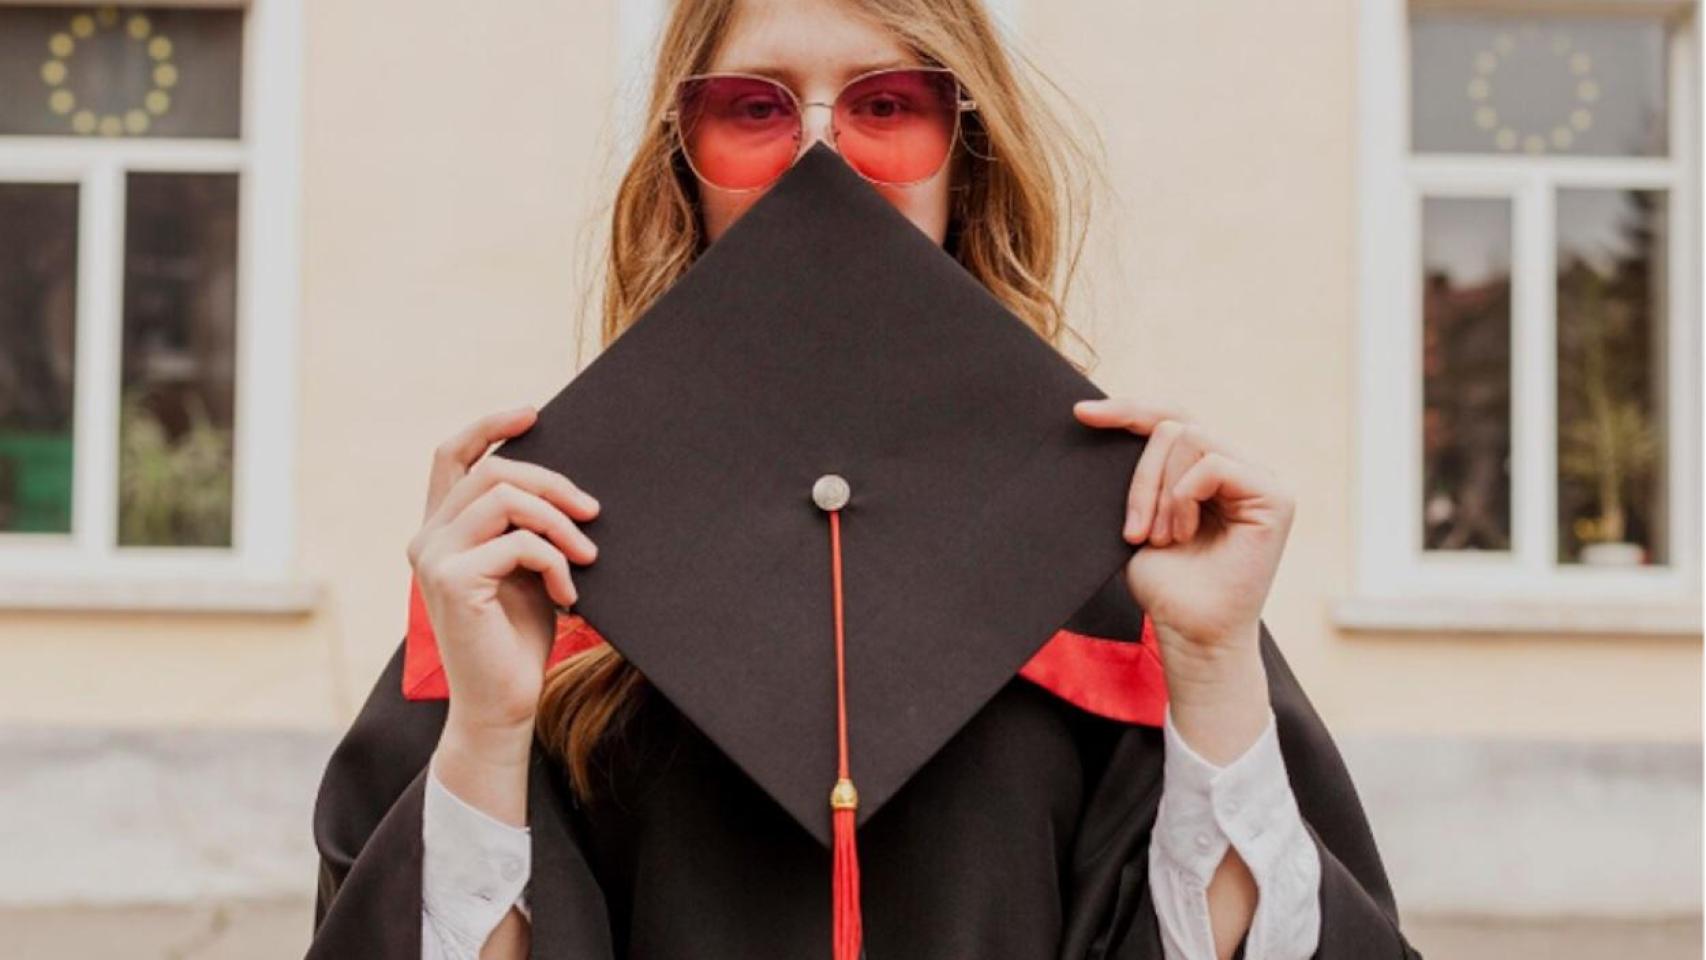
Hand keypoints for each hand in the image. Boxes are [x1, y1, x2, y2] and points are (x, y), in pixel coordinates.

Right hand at [406, 405, 601, 738]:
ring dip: (558, 522)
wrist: (504, 704)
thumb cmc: (519, 638)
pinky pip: (518, 543)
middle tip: (592, 512)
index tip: (534, 414)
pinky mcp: (451, 580)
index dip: (489, 425)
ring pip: (505, 497)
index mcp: (441, 529)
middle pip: (492, 470)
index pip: (452, 455)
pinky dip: (554, 562)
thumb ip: (526, 525)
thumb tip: (567, 485)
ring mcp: (434, 557)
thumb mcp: (526, 568)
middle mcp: (427, 537)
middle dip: (552, 483)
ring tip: (587, 555)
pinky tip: (568, 594)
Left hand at [1073, 397, 1294, 664]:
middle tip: (1135, 531)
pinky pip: (1213, 464)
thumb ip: (1139, 473)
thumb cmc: (1165, 585)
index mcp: (1208, 469)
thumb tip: (1105, 418)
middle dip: (1141, 476)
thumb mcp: (1139, 516)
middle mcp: (1239, 466)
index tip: (1081, 415)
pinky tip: (1182, 533)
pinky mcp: (1274, 496)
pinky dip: (1184, 497)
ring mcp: (1260, 479)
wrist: (1189, 634)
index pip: (1172, 418)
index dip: (1128, 410)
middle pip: (1175, 425)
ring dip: (1160, 492)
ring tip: (1160, 538)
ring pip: (1190, 438)